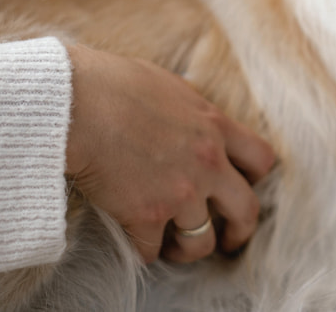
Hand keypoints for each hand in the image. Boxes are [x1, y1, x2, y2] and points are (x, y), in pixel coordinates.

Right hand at [64, 44, 274, 263]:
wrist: (74, 102)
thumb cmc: (110, 83)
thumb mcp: (169, 86)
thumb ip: (189, 110)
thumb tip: (189, 116)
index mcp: (215, 125)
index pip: (261, 158)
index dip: (254, 177)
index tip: (240, 186)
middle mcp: (208, 162)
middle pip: (246, 209)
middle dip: (240, 230)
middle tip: (228, 239)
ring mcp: (181, 192)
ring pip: (202, 241)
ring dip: (188, 248)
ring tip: (173, 246)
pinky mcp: (146, 215)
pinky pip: (152, 251)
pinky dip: (144, 251)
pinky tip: (135, 243)